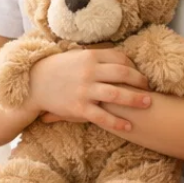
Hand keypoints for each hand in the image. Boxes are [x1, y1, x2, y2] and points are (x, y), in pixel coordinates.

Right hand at [29, 48, 151, 134]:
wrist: (34, 83)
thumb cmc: (57, 69)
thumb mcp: (76, 56)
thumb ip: (97, 57)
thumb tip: (120, 58)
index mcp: (89, 57)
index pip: (120, 58)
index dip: (133, 66)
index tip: (139, 74)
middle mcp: (89, 72)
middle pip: (123, 74)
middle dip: (140, 81)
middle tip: (150, 87)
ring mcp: (84, 90)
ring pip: (117, 95)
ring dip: (135, 99)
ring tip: (148, 103)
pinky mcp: (79, 108)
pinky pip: (103, 117)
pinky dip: (117, 122)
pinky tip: (129, 126)